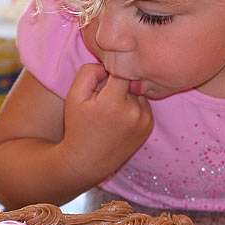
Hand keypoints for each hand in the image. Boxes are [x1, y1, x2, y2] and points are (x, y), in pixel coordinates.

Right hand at [61, 63, 152, 179]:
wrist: (87, 162)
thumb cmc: (78, 127)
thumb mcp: (74, 97)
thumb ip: (89, 72)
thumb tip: (109, 63)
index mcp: (114, 103)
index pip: (122, 69)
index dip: (111, 70)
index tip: (102, 78)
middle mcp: (134, 112)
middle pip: (131, 80)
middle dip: (118, 84)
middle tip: (103, 97)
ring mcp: (144, 120)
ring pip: (138, 92)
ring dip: (127, 95)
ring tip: (111, 110)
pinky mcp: (149, 126)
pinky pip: (143, 104)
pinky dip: (133, 106)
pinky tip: (119, 118)